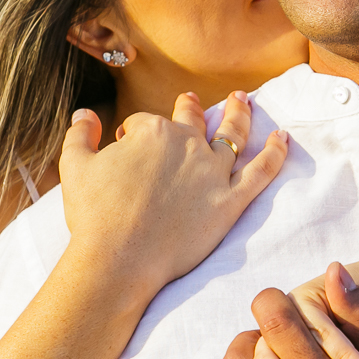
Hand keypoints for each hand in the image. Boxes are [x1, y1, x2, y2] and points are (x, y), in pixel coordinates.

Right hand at [59, 91, 286, 299]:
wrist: (119, 258)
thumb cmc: (94, 214)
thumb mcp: (75, 165)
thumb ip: (80, 134)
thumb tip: (85, 113)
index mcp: (151, 131)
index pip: (144, 123)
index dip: (131, 135)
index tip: (124, 146)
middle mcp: (187, 143)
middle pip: (192, 119)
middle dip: (190, 107)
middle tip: (192, 100)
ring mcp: (212, 172)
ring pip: (232, 135)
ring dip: (239, 114)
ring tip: (243, 101)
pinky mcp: (230, 201)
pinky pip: (261, 172)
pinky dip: (275, 153)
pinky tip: (283, 138)